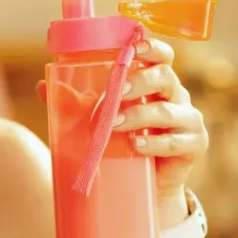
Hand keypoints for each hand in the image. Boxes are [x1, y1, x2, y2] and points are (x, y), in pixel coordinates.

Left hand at [36, 39, 207, 219]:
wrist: (149, 189)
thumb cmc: (122, 145)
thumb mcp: (98, 121)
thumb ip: (74, 104)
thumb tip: (43, 86)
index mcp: (155, 84)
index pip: (161, 58)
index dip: (152, 48)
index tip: (134, 48)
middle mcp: (175, 97)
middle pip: (165, 77)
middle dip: (138, 81)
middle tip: (113, 92)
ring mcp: (188, 121)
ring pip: (168, 111)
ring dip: (138, 115)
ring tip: (113, 124)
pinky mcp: (193, 146)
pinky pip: (178, 141)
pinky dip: (156, 143)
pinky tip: (137, 146)